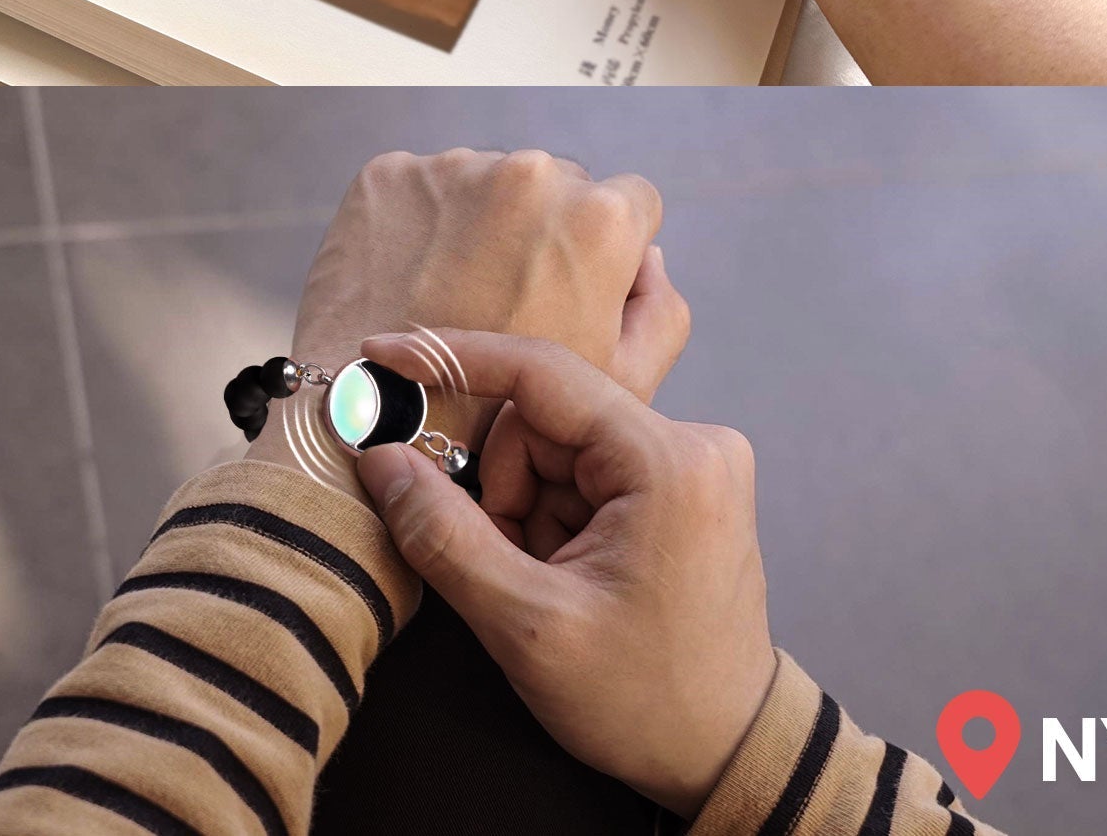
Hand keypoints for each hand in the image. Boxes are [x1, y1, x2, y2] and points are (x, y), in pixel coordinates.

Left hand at [252, 150, 681, 467]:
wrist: (373, 422)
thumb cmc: (504, 420)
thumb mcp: (621, 386)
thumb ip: (660, 311)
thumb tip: (648, 254)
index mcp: (599, 217)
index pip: (630, 201)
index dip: (608, 252)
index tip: (573, 288)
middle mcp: (532, 173)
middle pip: (557, 186)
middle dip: (541, 232)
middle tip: (506, 300)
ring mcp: (454, 167)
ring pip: (486, 183)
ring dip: (478, 225)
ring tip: (450, 296)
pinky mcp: (388, 174)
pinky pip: (421, 189)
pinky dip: (419, 225)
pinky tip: (408, 281)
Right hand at [357, 328, 775, 819]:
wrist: (726, 752)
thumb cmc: (646, 702)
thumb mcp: (529, 626)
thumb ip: (445, 534)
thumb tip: (380, 457)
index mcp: (668, 461)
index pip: (542, 372)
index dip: (453, 358)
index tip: (384, 355)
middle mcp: (692, 442)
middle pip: (543, 421)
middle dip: (505, 490)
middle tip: (512, 566)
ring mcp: (692, 461)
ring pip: (557, 448)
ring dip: (529, 511)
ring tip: (551, 583)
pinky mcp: (683, 483)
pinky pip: (585, 470)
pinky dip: (555, 518)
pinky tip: (571, 574)